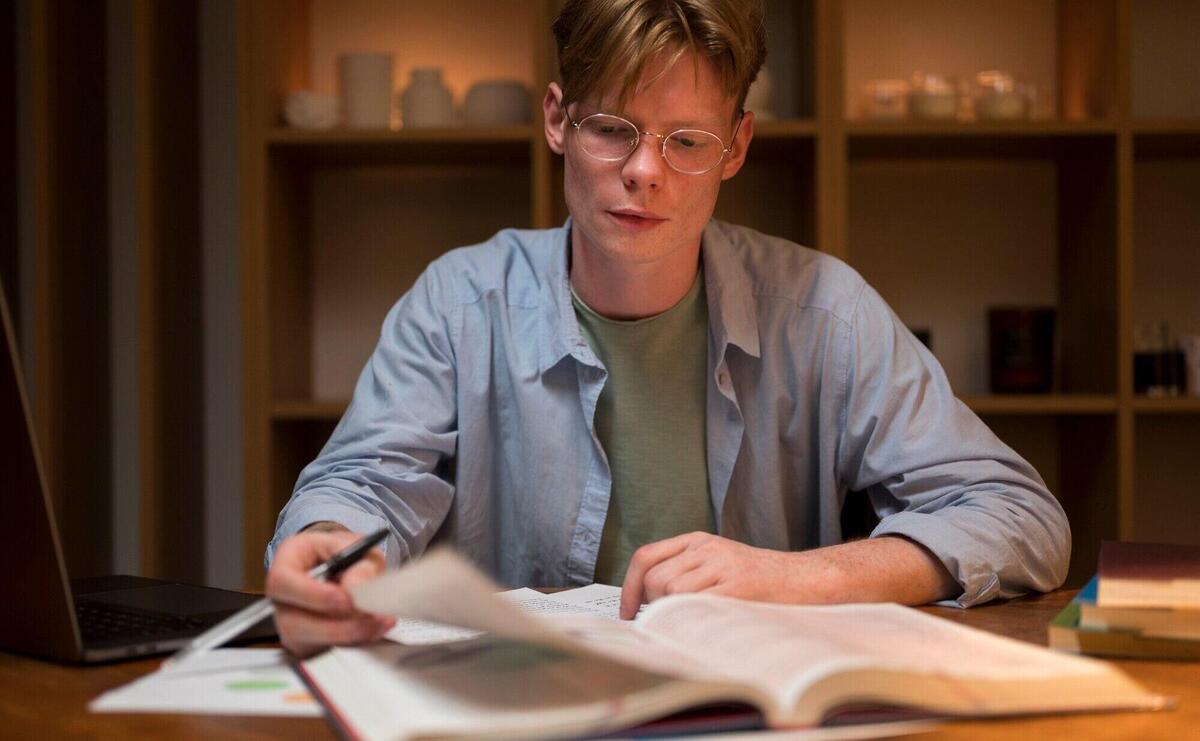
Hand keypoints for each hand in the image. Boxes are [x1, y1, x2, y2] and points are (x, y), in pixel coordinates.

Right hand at [266, 529, 394, 656]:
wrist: (353, 571)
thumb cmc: (348, 556)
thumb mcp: (358, 548)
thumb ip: (359, 565)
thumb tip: (355, 589)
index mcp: (286, 563)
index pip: (282, 582)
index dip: (312, 594)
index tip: (345, 599)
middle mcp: (283, 599)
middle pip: (292, 621)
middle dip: (335, 625)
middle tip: (369, 615)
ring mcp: (292, 624)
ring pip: (309, 643)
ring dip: (348, 635)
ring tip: (379, 621)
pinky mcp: (307, 645)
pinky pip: (324, 652)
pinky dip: (353, 643)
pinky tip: (374, 629)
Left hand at [619, 532, 802, 618]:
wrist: (804, 578)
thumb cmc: (759, 581)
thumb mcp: (717, 564)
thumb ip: (685, 573)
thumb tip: (645, 604)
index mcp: (696, 540)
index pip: (645, 557)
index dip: (629, 587)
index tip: (627, 612)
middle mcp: (706, 547)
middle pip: (655, 579)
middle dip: (654, 606)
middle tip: (672, 620)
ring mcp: (722, 564)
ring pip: (672, 591)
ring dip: (675, 613)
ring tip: (697, 620)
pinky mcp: (737, 585)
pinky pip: (696, 603)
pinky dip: (690, 619)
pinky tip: (703, 625)